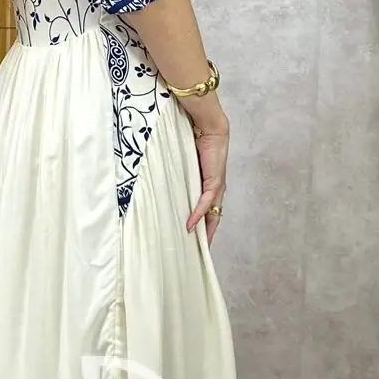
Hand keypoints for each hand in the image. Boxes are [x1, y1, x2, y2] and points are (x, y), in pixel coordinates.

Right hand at [186, 121, 227, 247]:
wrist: (208, 127)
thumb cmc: (195, 141)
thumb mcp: (185, 165)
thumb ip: (178, 176)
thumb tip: (162, 184)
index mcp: (209, 185)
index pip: (208, 211)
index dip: (203, 226)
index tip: (196, 240)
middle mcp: (215, 189)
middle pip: (213, 217)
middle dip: (207, 235)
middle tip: (199, 251)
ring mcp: (216, 186)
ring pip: (212, 214)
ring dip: (205, 230)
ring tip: (197, 246)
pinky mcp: (214, 181)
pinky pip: (205, 202)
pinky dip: (198, 214)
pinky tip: (190, 225)